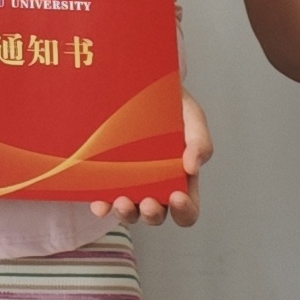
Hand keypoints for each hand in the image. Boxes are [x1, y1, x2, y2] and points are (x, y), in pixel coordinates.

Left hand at [92, 92, 212, 227]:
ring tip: (121, 201)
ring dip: (126, 213)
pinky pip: (103, 198)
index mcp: (181, 179)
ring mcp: (130, 183)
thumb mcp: (192, 117)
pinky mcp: (108, 176)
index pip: (186, 210)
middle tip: (148, 202)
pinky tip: (98, 203)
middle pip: (156, 215)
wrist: (142, 83)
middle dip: (152, 214)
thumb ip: (200, 141)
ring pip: (129, 212)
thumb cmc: (173, 104)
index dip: (184, 211)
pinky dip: (101, 205)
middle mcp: (156, 186)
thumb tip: (192, 167)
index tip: (178, 197)